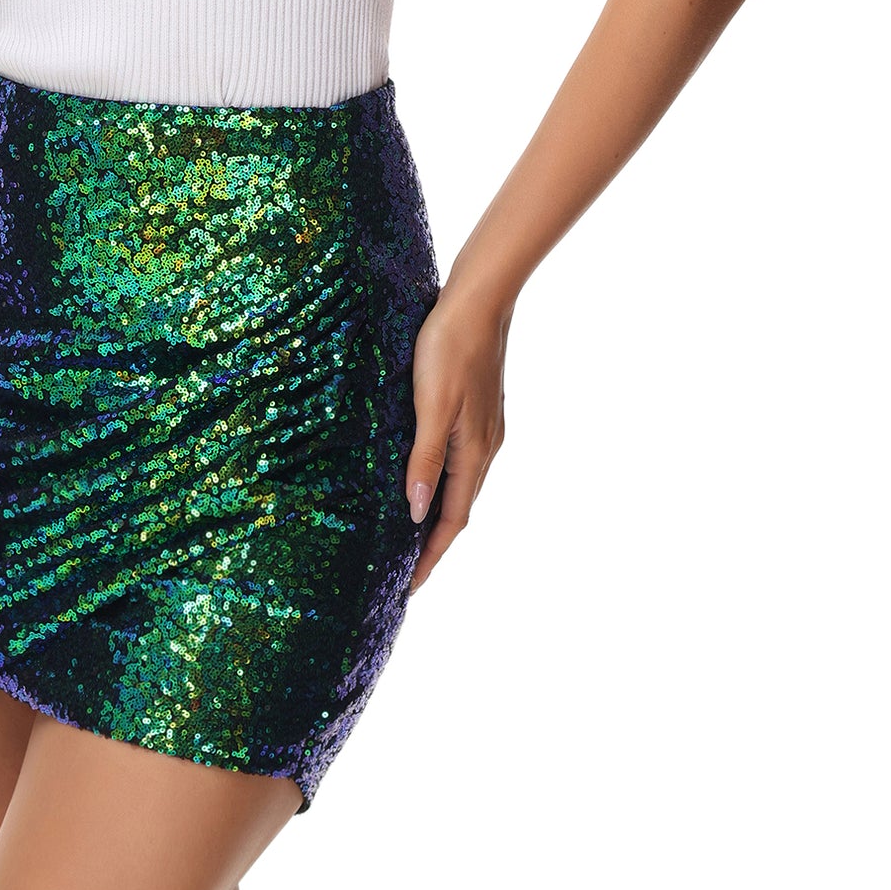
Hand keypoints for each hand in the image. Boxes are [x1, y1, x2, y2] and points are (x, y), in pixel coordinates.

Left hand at [404, 285, 510, 593]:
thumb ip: (425, 459)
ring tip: (411, 535)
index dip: (430, 555)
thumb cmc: (449, 348)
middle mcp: (485, 447)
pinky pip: (460, 462)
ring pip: (460, 485)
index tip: (410, 587)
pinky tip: (425, 478)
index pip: (452, 520)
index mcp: (474, 452)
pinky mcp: (478, 410)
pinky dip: (442, 484)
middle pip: (458, 508)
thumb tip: (415, 512)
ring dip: (438, 514)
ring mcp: (484, 429)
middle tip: (405, 572)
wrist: (479, 301)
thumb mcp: (431, 406)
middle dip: (433, 543)